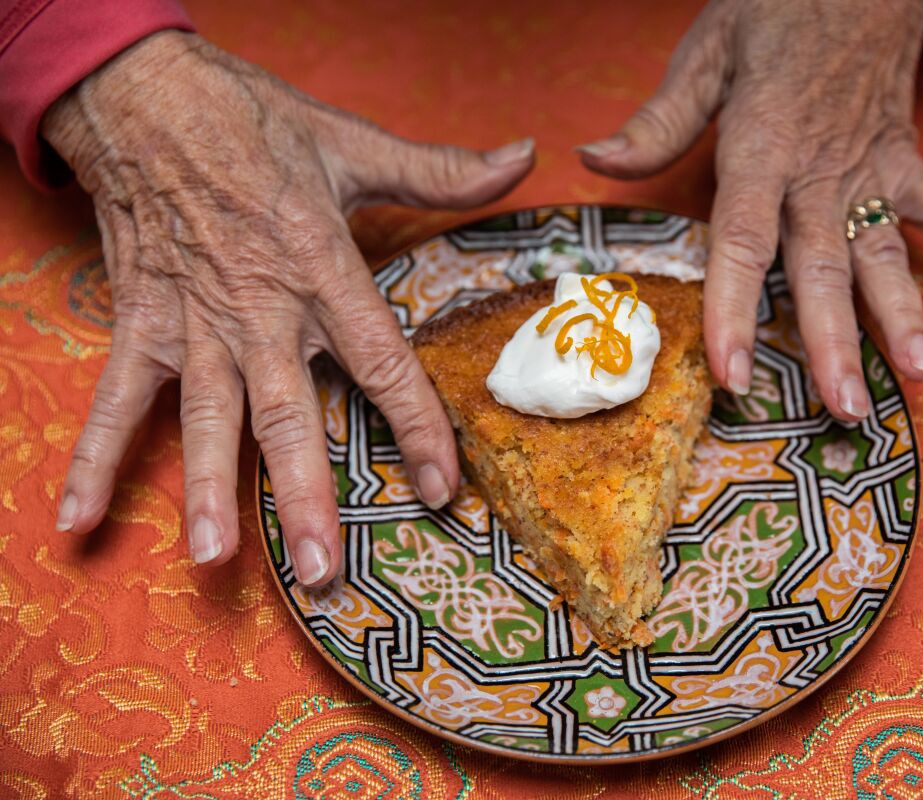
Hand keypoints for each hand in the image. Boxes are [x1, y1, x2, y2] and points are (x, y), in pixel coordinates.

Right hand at [45, 31, 534, 583]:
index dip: (417, 429)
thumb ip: (442, 170)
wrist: (145, 96)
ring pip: (206, 421)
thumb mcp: (354, 143)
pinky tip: (76, 519)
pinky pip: (115, 400)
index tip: (442, 490)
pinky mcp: (141, 325)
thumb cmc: (254, 124)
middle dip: (306, 497)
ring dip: (209, 492)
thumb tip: (523, 158)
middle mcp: (261, 312)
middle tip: (322, 571)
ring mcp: (194, 325)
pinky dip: (93, 458)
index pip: (384, 365)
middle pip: (289, 416)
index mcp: (323, 272)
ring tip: (214, 560)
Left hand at [578, 0, 922, 419]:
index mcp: (762, 149)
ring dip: (907, 316)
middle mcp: (820, 174)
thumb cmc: (773, 9)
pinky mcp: (907, 159)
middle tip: (846, 410)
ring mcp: (871, 171)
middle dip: (835, 343)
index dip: (734, 312)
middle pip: (824, 269)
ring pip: (888, 254)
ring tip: (921, 376)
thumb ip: (658, 121)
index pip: (743, 244)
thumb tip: (595, 161)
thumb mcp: (706, 53)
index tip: (733, 376)